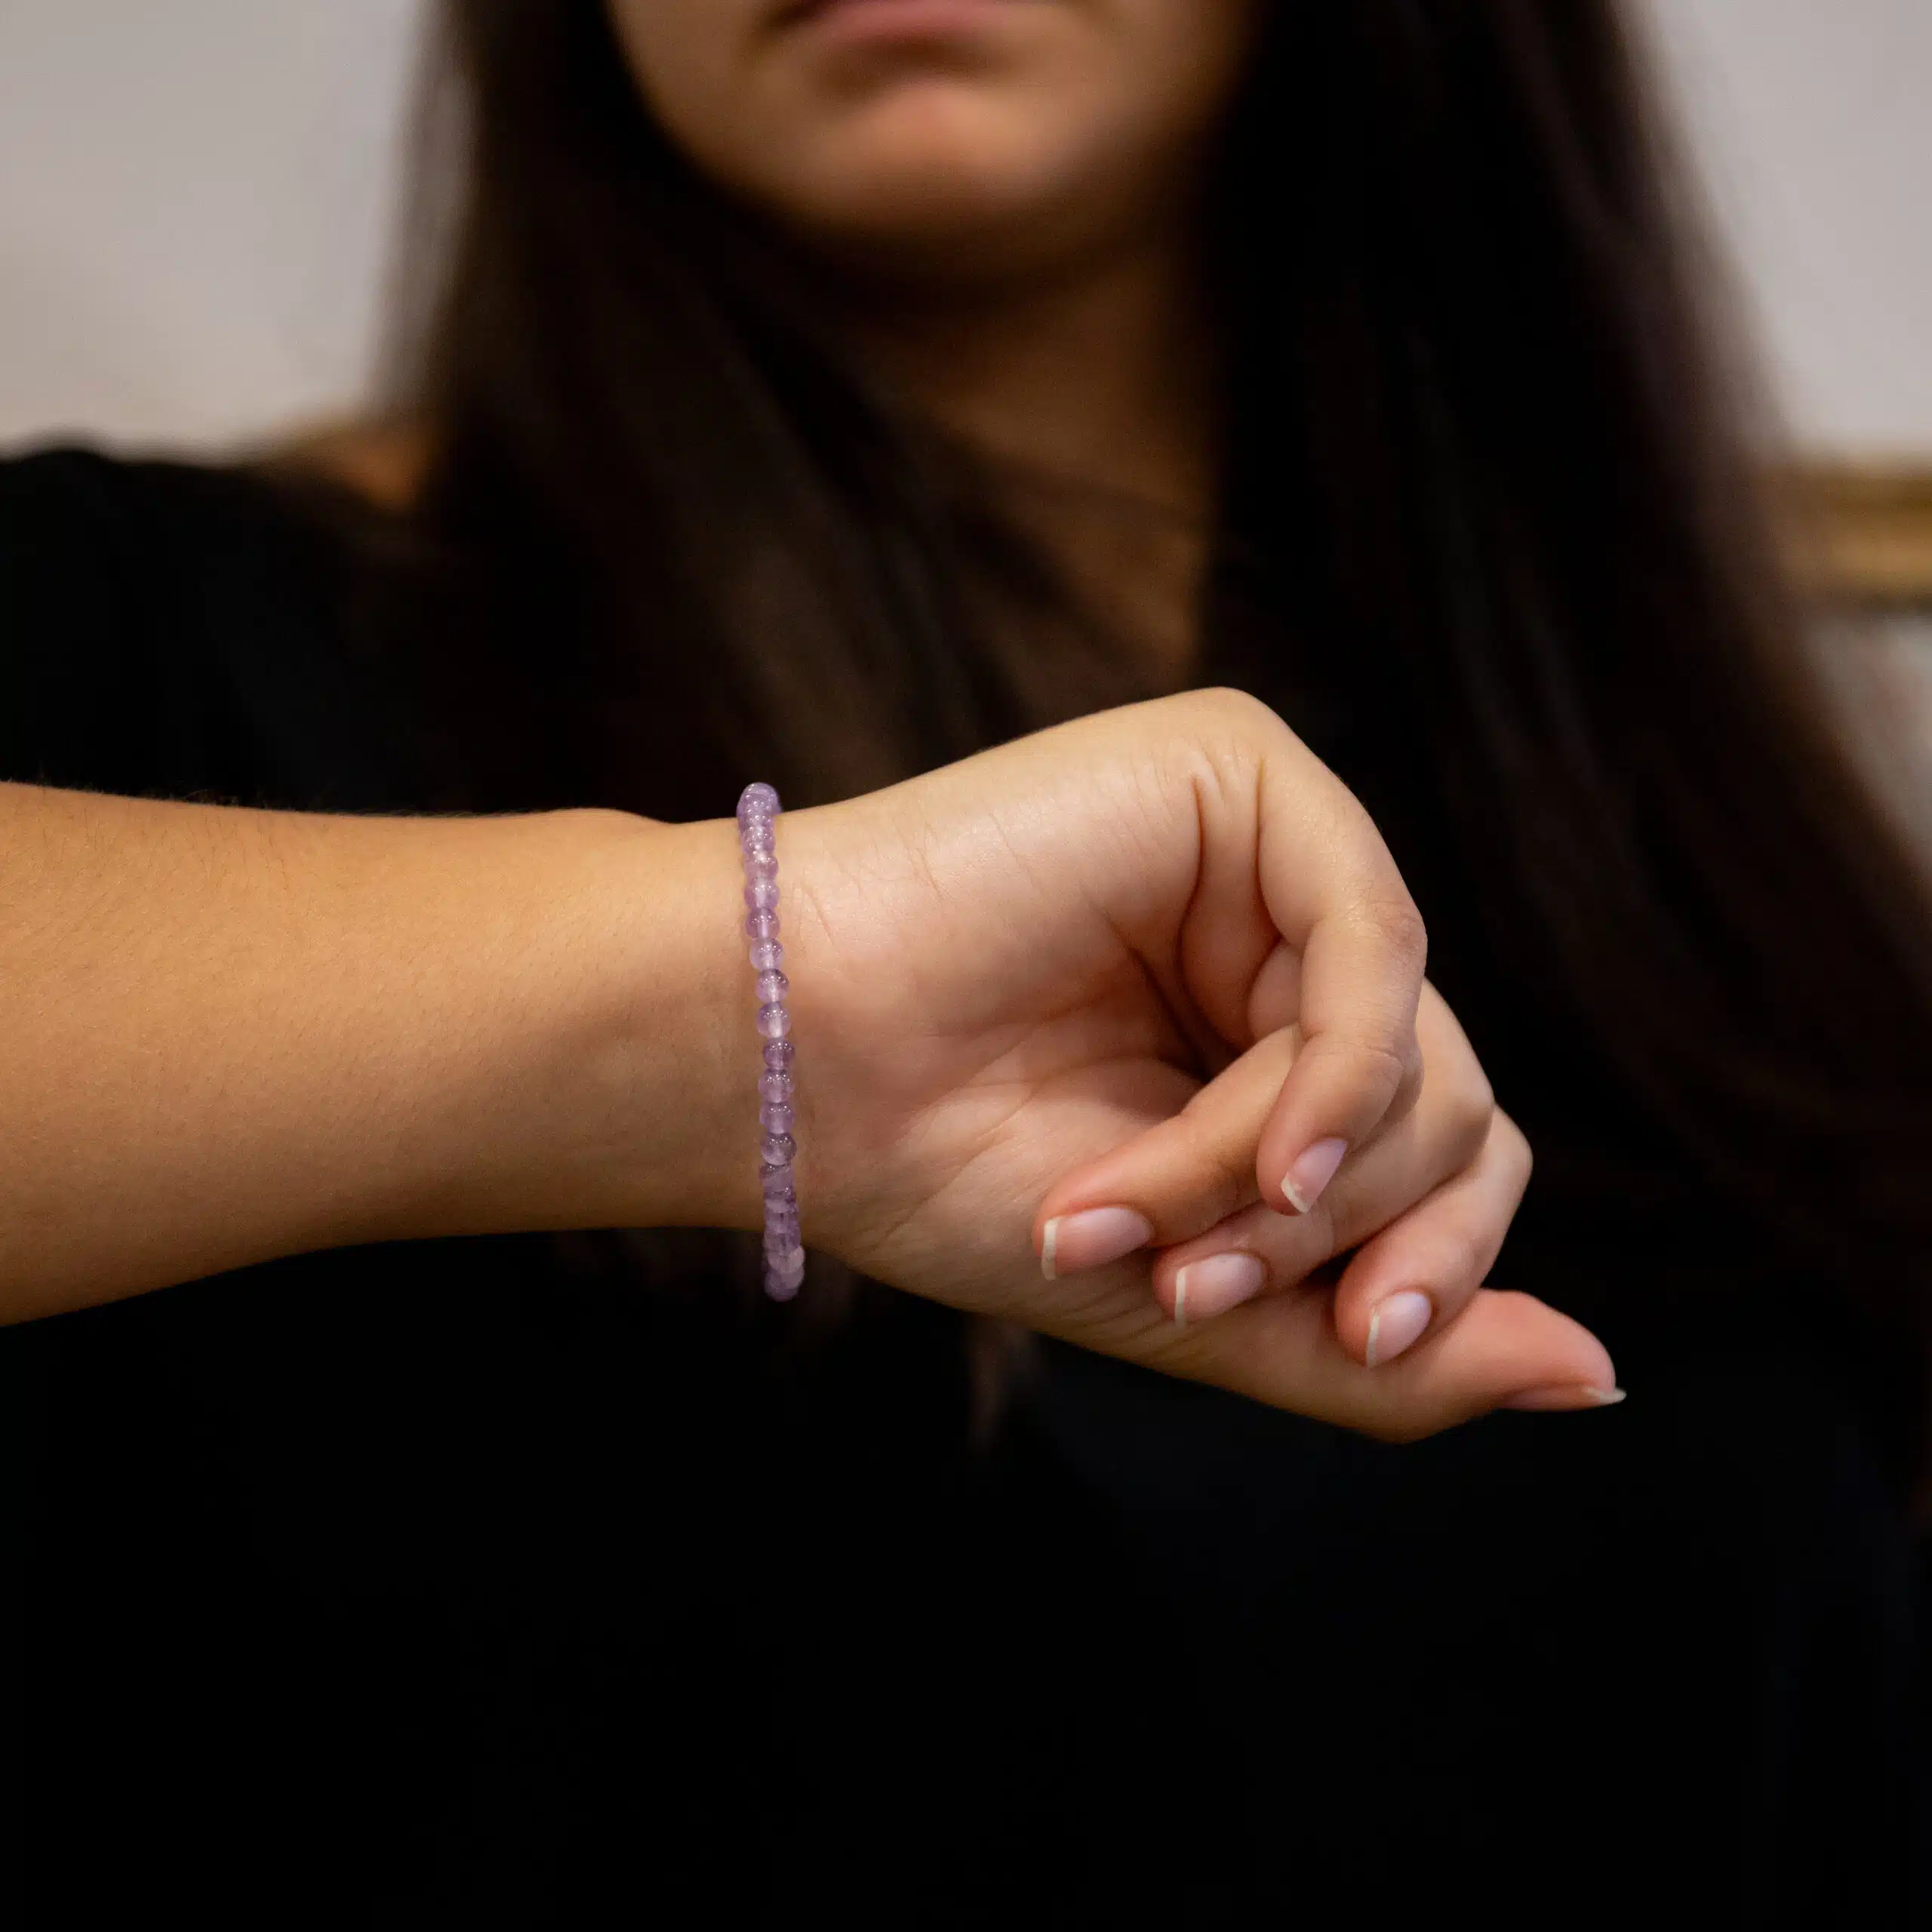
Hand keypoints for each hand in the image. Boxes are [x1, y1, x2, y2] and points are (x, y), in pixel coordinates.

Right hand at [775, 688, 1617, 1439]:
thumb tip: (1598, 1381)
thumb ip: (1393, 1351)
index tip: (1359, 1340)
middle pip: (1450, 1109)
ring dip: (1276, 1176)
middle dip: (1322, 1234)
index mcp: (1275, 1044)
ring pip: (1413, 1051)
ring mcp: (1270, 852)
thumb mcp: (1207, 1301)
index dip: (1435, 1267)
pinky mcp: (1238, 776)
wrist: (794, 1070)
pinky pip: (1375, 952)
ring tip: (1126, 1213)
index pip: (1453, 1156)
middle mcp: (1288, 940)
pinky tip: (1254, 1160)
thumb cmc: (958, 1174)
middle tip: (1180, 1277)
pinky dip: (1328, 1084)